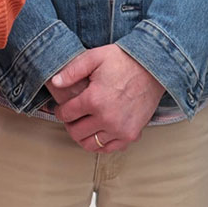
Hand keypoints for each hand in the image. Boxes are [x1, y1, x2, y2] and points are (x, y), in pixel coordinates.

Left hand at [49, 45, 165, 152]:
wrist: (153, 69)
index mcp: (94, 99)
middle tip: (72, 117)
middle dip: (70, 125)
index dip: (60, 111)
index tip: (62, 108)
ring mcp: (120, 129)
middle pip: (76, 133)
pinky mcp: (131, 134)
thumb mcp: (95, 57)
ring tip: (84, 125)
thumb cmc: (123, 61)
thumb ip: (72, 70)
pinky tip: (100, 131)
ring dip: (83, 136)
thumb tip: (54, 82)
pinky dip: (101, 143)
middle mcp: (106, 118)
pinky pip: (109, 148)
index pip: (66, 115)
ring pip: (91, 144)